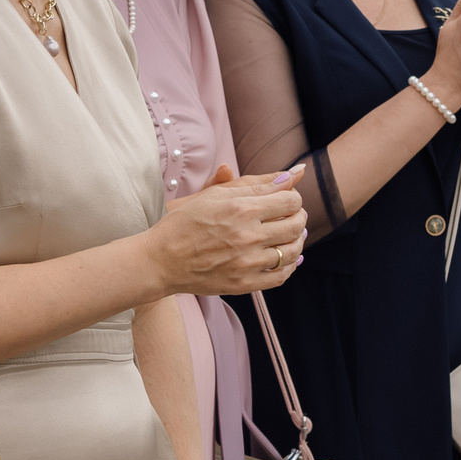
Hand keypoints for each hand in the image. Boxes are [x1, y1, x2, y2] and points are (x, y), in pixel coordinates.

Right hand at [151, 163, 308, 295]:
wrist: (161, 260)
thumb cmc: (184, 223)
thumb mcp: (215, 195)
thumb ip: (255, 185)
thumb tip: (291, 176)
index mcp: (241, 209)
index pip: (289, 200)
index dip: (293, 197)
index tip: (286, 199)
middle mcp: (247, 236)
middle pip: (295, 225)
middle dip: (299, 217)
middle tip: (292, 215)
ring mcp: (247, 263)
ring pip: (292, 251)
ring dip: (296, 241)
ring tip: (290, 235)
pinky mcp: (244, 283)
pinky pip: (280, 276)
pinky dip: (289, 266)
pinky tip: (284, 258)